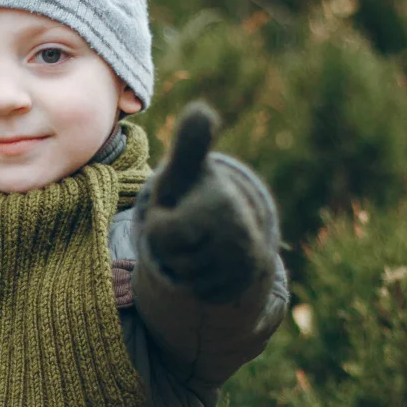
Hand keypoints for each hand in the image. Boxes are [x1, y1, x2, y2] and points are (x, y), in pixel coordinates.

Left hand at [140, 102, 276, 304]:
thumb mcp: (183, 170)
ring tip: (198, 244)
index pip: (162, 233)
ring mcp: (246, 262)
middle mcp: (240, 234)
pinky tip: (209, 264)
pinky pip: (202, 295)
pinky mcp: (245, 284)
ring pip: (188, 281)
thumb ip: (188, 144)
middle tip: (186, 229)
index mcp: (220, 204)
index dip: (160, 224)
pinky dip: (198, 284)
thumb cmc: (193, 193)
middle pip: (173, 261)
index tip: (177, 209)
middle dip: (170, 248)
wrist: (226, 227)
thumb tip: (201, 110)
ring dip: (184, 266)